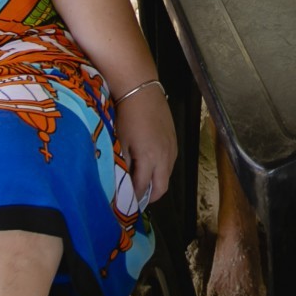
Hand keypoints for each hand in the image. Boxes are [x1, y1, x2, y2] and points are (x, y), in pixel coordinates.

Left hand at [114, 84, 175, 212]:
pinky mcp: (174, 140)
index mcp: (150, 158)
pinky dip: (160, 170)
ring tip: (141, 183)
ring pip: (167, 176)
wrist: (141, 91)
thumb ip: (123, 166)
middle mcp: (165, 157)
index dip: (133, 199)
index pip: (143, 188)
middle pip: (161, 188)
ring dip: (156, 183)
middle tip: (135, 199)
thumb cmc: (126, 116)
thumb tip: (121, 184)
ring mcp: (172, 149)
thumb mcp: (121, 142)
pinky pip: (170, 164)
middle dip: (149, 197)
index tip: (124, 204)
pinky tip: (149, 166)